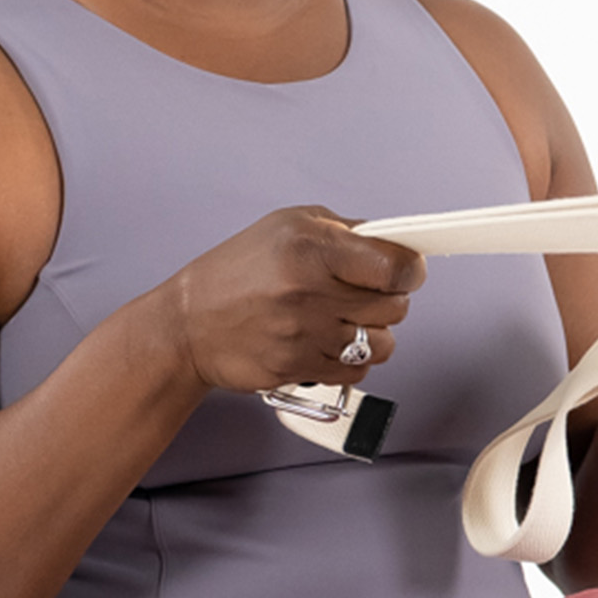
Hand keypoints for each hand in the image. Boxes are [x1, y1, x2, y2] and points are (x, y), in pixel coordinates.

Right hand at [165, 207, 425, 393]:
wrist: (187, 325)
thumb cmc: (234, 272)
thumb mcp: (287, 226)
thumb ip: (344, 231)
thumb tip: (392, 242)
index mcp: (311, 249)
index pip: (395, 266)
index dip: (411, 270)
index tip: (407, 271)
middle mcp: (309, 293)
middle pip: (395, 307)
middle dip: (389, 299)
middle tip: (366, 293)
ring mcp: (305, 336)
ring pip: (383, 344)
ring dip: (373, 333)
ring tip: (345, 320)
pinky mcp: (300, 369)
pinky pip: (358, 371)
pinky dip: (352, 359)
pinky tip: (329, 342)